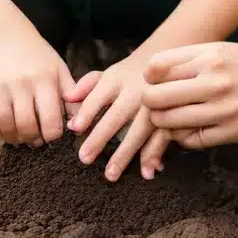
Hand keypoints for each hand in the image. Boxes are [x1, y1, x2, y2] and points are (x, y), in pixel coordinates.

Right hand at [0, 25, 73, 145]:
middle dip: (34, 140)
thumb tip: (80, 120)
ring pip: (7, 127)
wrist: (7, 39)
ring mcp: (3, 89)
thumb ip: (71, 94)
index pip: (51, 120)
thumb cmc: (40, 57)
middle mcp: (23, 85)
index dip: (54, 134)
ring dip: (16, 139)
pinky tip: (8, 131)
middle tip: (39, 140)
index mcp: (45, 80)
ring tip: (25, 137)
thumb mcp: (60, 69)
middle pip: (27, 126)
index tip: (55, 134)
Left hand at [66, 57, 171, 180]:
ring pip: (139, 128)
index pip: (98, 96)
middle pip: (116, 114)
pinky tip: (147, 172)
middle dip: (101, 136)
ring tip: (111, 174)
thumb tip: (67, 98)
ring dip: (126, 152)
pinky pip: (162, 135)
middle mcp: (135, 90)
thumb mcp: (109, 73)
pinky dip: (155, 154)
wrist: (166, 63)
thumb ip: (87, 84)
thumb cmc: (129, 74)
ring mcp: (155, 103)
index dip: (87, 111)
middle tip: (84, 158)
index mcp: (116, 79)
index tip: (75, 128)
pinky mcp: (170, 114)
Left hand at [142, 42, 237, 147]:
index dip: (148, 78)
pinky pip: (190, 140)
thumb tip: (149, 74)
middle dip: (150, 103)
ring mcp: (223, 109)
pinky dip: (183, 137)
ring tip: (169, 117)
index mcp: (210, 56)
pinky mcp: (231, 133)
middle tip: (156, 105)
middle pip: (156, 97)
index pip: (156, 68)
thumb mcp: (223, 50)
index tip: (154, 82)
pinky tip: (189, 129)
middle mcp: (214, 81)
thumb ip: (188, 58)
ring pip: (169, 122)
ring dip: (163, 122)